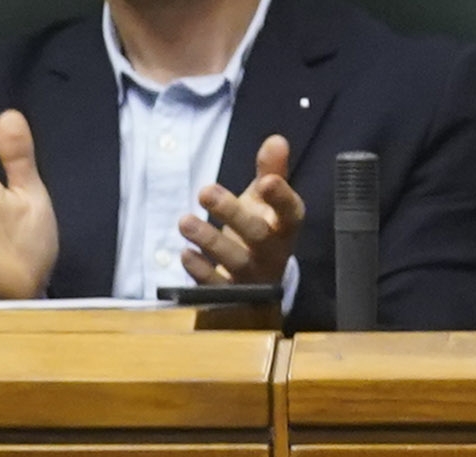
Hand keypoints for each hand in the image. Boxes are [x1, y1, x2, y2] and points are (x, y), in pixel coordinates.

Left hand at [182, 136, 307, 288]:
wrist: (258, 286)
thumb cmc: (261, 232)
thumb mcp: (267, 202)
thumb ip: (271, 170)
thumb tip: (276, 139)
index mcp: (285, 227)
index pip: (291, 212)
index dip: (281, 198)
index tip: (267, 181)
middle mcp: (272, 253)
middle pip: (257, 234)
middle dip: (232, 213)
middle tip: (205, 190)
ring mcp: (251, 278)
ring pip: (235, 261)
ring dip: (208, 240)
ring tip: (184, 221)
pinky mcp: (230, 297)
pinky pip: (215, 287)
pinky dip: (199, 271)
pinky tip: (184, 254)